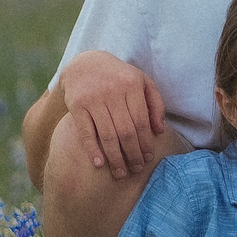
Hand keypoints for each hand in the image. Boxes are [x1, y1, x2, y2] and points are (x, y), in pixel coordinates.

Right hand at [58, 52, 168, 181]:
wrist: (85, 64)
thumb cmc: (119, 77)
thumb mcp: (142, 82)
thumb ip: (155, 104)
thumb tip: (160, 130)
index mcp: (131, 85)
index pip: (141, 121)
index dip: (145, 143)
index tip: (147, 158)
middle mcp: (112, 91)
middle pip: (126, 131)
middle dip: (132, 154)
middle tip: (136, 169)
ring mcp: (93, 99)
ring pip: (107, 135)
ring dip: (115, 158)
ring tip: (121, 173)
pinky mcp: (76, 105)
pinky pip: (86, 132)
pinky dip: (92, 150)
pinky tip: (99, 164)